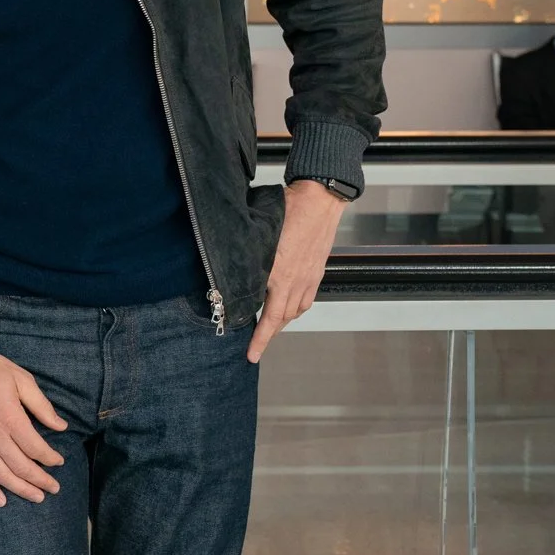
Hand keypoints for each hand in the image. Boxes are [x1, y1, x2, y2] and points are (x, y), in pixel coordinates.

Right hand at [0, 349, 67, 507]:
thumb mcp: (22, 379)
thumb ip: (42, 406)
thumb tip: (60, 426)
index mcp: (10, 418)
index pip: (36, 448)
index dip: (50, 459)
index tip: (59, 461)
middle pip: (21, 467)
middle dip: (40, 480)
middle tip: (53, 488)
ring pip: (1, 475)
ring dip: (20, 489)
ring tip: (36, 497)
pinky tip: (0, 500)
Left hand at [248, 180, 346, 363]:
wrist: (320, 199)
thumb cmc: (288, 209)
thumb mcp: (260, 234)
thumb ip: (250, 256)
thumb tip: (234, 269)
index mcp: (277, 273)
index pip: (267, 316)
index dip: (259, 338)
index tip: (251, 355)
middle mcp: (295, 280)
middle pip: (281, 319)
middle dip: (268, 336)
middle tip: (256, 347)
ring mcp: (309, 277)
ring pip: (295, 311)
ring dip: (281, 323)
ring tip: (269, 329)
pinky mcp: (317, 271)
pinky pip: (306, 299)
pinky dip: (295, 309)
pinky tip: (288, 308)